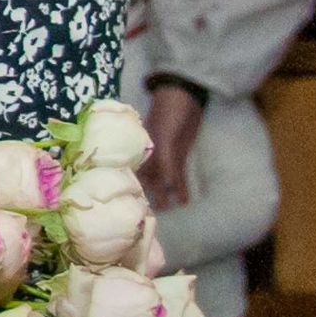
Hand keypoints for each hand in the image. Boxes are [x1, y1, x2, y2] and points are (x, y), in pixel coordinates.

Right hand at [138, 82, 204, 210]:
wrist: (185, 97)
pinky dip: (181, 189)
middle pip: (147, 182)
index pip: (131, 176)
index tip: (130, 209)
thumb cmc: (169, 112)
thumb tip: (165, 189)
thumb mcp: (164, 137)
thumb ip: (164, 162)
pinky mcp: (179, 158)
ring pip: (163, 183)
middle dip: (147, 199)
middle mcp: (149, 157)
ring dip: (165, 197)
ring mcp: (164, 158)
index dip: (130, 191)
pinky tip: (183, 202)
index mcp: (139, 151)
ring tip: (165, 216)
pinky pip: (178, 177)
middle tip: (147, 220)